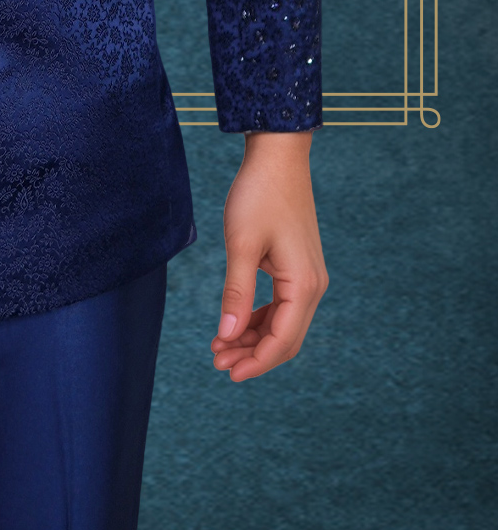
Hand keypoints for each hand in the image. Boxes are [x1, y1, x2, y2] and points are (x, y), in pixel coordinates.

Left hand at [211, 130, 327, 381]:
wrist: (277, 156)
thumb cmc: (259, 195)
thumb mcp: (242, 244)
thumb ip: (236, 293)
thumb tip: (228, 337)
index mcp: (304, 285)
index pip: (282, 341)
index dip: (255, 362)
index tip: (226, 373)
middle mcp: (313, 286)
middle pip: (285, 338)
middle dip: (252, 354)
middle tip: (216, 361)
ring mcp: (307, 276)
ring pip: (282, 323)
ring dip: (253, 337)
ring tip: (219, 346)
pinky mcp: (297, 267)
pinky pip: (281, 305)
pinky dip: (258, 318)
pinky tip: (234, 323)